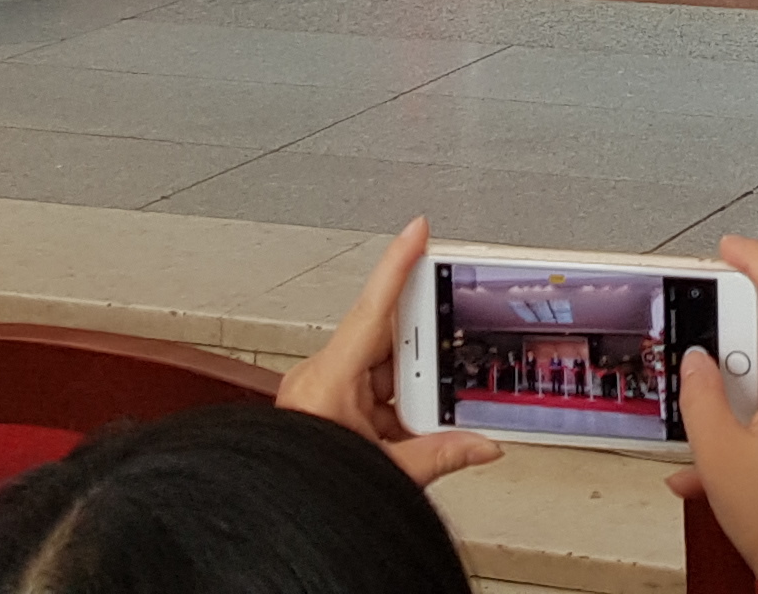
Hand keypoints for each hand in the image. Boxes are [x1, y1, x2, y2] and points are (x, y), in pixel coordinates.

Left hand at [278, 219, 502, 487]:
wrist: (276, 528)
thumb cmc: (307, 495)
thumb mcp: (389, 475)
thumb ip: (439, 455)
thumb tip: (482, 444)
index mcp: (327, 384)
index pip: (372, 309)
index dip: (398, 264)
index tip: (417, 230)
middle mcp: (319, 382)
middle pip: (385, 346)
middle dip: (422, 358)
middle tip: (450, 363)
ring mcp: (319, 396)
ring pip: (380, 373)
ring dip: (409, 392)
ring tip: (426, 419)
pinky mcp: (322, 411)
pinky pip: (368, 395)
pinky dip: (394, 408)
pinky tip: (410, 430)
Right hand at [670, 235, 757, 593]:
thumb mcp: (720, 456)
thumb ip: (701, 397)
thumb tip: (697, 361)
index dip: (757, 261)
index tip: (729, 249)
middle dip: (732, 346)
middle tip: (700, 359)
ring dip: (734, 392)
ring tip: (706, 428)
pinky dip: (745, 421)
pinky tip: (715, 460)